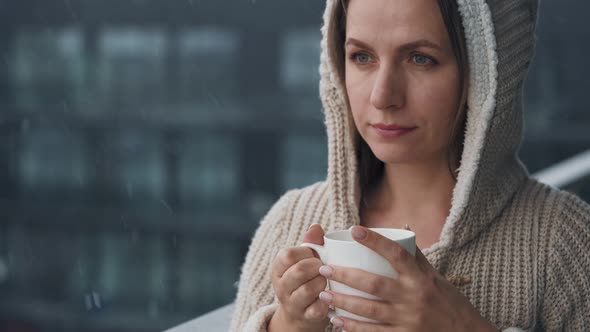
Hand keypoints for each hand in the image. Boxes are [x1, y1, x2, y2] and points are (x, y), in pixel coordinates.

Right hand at [269, 224, 329, 330]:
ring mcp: (291, 303)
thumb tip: (316, 227)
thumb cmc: (305, 279)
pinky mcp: (305, 317)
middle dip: (317, 266)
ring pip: (308, 289)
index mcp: (277, 268)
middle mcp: (281, 286)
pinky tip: (329, 296)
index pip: (288, 255)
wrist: (299, 313)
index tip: (314, 255)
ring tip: (326, 281)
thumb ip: (310, 242)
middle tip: (323, 267)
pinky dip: (326, 301)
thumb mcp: (303, 260)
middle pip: (299, 271)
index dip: (306, 252)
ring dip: (323, 282)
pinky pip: (317, 308)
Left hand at [317, 226, 495, 331]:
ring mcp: (408, 320)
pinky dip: (354, 328)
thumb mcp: (435, 277)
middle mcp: (414, 298)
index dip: (375, 240)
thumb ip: (416, 256)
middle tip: (324, 268)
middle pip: (374, 284)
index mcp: (421, 278)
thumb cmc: (448, 302)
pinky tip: (338, 322)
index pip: (397, 253)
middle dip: (346, 276)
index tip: (354, 229)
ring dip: (343, 302)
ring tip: (324, 294)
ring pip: (369, 310)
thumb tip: (403, 228)